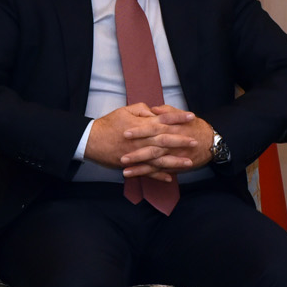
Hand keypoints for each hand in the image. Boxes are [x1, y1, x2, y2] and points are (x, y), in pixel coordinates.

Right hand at [85, 104, 211, 177]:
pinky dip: (158, 175)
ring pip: (160, 158)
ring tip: (189, 163)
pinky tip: (170, 178)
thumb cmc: (108, 124)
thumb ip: (141, 109)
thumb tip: (155, 111)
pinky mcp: (132, 164)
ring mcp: (138, 153)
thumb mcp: (124, 110)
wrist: (90, 140)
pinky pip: (148, 172)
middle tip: (195, 141)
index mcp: (142, 124)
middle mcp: (143, 139)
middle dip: (182, 140)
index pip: (164, 119)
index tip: (191, 117)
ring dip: (175, 161)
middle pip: (166, 139)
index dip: (178, 117)